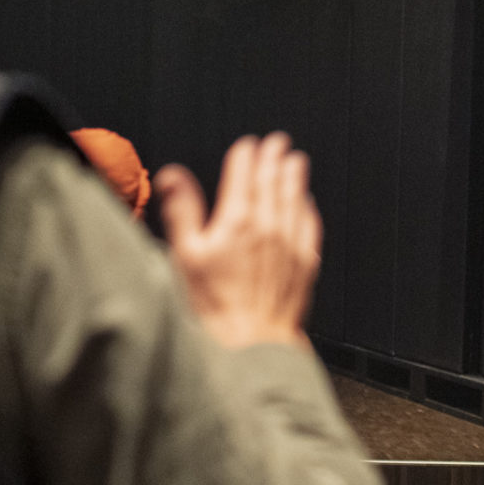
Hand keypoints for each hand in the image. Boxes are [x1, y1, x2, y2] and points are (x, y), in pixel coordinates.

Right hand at [157, 133, 322, 351]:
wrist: (249, 342)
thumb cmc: (214, 306)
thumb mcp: (185, 255)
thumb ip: (182, 210)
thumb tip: (173, 177)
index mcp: (237, 220)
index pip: (243, 173)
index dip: (245, 154)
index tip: (247, 145)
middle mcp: (268, 227)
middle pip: (273, 180)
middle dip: (273, 157)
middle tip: (277, 142)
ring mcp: (290, 245)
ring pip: (295, 199)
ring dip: (294, 177)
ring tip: (295, 161)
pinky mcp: (304, 264)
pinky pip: (310, 227)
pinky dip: (308, 210)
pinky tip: (307, 204)